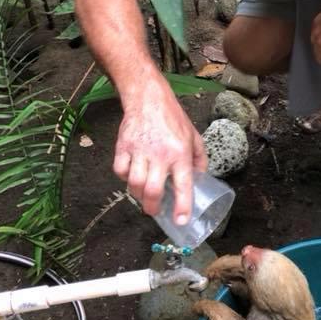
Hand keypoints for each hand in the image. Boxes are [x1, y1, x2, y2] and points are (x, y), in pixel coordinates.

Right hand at [112, 75, 207, 220]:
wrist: (148, 98)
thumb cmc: (173, 118)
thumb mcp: (194, 137)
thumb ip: (200, 159)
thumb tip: (201, 179)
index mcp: (180, 153)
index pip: (183, 185)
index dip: (182, 206)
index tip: (181, 221)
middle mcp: (160, 154)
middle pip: (153, 190)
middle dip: (153, 207)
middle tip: (155, 212)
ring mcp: (139, 150)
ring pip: (134, 183)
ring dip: (139, 195)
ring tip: (144, 197)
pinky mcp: (123, 146)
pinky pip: (119, 171)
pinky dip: (124, 179)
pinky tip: (131, 177)